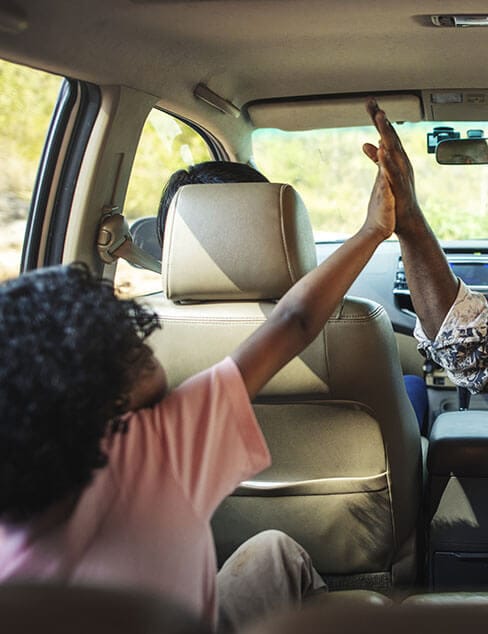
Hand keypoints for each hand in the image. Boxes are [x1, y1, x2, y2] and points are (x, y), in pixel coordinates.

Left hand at [363, 97, 422, 236]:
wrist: (403, 219)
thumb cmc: (394, 196)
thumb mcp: (381, 173)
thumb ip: (375, 157)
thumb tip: (366, 143)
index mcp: (395, 158)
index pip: (385, 133)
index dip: (378, 118)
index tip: (370, 102)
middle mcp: (400, 162)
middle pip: (390, 136)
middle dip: (382, 119)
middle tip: (374, 103)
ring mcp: (401, 173)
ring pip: (393, 149)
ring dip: (387, 132)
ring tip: (380, 118)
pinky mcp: (399, 186)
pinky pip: (393, 170)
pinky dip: (388, 159)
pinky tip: (383, 149)